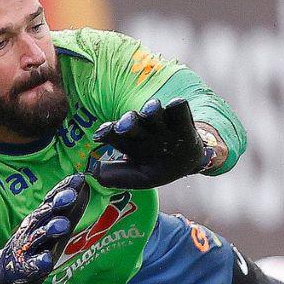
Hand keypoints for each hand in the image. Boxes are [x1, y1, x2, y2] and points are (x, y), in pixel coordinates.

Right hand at [0, 174, 89, 283]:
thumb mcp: (46, 227)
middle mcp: (31, 230)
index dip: (62, 189)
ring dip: (50, 230)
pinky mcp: (24, 267)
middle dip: (57, 204)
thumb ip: (63, 212)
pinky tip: (47, 260)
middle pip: (44, 214)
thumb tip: (82, 190)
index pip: (51, 200)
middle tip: (71, 195)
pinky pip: (33, 264)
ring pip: (38, 236)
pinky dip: (40, 262)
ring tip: (63, 225)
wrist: (4, 272)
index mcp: (38, 219)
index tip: (78, 178)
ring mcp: (26, 248)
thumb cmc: (32, 246)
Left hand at [88, 97, 216, 188]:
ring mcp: (162, 120)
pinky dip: (177, 106)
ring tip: (151, 111)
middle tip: (123, 127)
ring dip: (151, 110)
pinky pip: (178, 107)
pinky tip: (175, 106)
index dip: (106, 133)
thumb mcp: (140, 177)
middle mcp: (143, 127)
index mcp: (129, 140)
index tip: (99, 136)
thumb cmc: (159, 168)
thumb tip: (95, 173)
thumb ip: (119, 177)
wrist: (188, 164)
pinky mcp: (180, 117)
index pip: (114, 133)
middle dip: (127, 122)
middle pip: (132, 120)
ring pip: (153, 110)